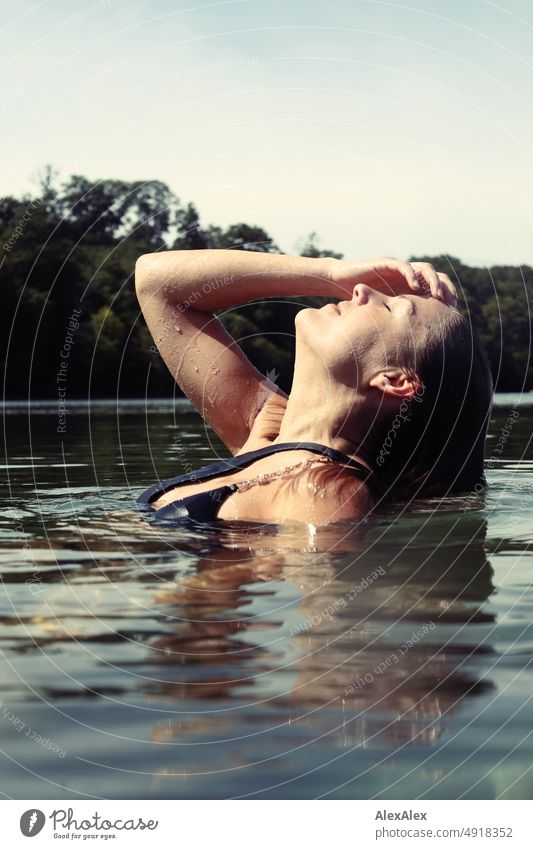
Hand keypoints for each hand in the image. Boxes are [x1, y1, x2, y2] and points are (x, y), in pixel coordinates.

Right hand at [329, 257, 457, 306]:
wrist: (340, 282)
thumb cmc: (360, 299)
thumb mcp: (383, 312)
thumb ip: (397, 318)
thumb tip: (412, 341)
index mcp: (409, 286)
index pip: (435, 287)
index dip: (446, 296)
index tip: (453, 309)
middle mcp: (407, 275)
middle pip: (435, 276)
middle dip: (445, 288)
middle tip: (451, 302)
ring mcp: (398, 268)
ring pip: (424, 269)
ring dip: (433, 281)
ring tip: (437, 295)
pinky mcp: (386, 264)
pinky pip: (403, 266)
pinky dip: (411, 275)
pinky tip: (415, 287)